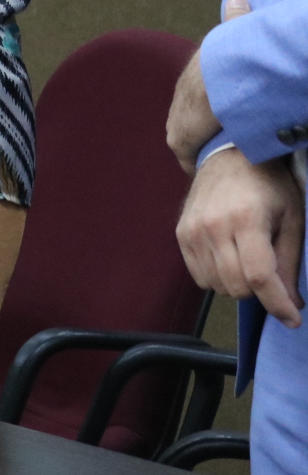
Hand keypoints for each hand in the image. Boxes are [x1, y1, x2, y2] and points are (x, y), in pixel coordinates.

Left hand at [168, 0, 250, 173]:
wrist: (220, 75)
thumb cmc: (232, 56)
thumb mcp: (234, 36)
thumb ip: (236, 21)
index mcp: (192, 78)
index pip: (196, 99)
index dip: (207, 109)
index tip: (219, 119)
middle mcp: (179, 98)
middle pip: (188, 119)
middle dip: (201, 130)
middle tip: (220, 142)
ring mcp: (177, 119)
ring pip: (187, 138)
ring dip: (199, 147)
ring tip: (217, 159)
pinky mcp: (179, 137)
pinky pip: (186, 155)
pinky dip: (195, 160)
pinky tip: (207, 168)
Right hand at [176, 147, 303, 326]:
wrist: (229, 155)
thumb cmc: (268, 184)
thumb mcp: (292, 218)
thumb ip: (289, 262)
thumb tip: (292, 304)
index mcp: (246, 219)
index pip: (259, 276)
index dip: (277, 303)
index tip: (292, 319)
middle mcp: (213, 226)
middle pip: (236, 286)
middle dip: (260, 293)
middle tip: (273, 279)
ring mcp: (192, 231)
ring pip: (217, 286)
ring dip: (238, 286)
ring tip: (249, 263)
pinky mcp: (181, 234)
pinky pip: (199, 277)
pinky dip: (218, 279)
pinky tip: (230, 261)